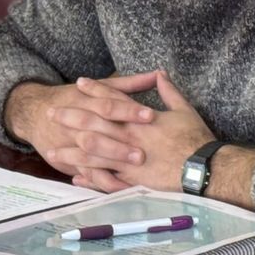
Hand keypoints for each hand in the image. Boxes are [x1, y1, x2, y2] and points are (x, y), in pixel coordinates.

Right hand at [4, 78, 154, 178]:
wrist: (34, 112)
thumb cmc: (73, 98)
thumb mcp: (99, 87)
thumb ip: (129, 83)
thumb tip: (158, 74)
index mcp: (86, 101)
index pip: (108, 105)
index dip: (128, 110)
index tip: (150, 116)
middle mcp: (77, 123)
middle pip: (99, 133)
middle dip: (120, 144)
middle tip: (143, 152)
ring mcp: (72, 143)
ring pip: (91, 156)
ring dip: (111, 164)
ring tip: (133, 171)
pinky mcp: (69, 160)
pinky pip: (87, 173)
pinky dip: (101, 181)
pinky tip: (120, 187)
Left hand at [59, 70, 216, 192]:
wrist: (204, 171)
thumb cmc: (197, 140)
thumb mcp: (185, 110)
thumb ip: (169, 92)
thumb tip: (160, 74)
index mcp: (140, 118)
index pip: (112, 98)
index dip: (95, 89)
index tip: (78, 83)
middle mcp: (128, 137)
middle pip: (93, 123)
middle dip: (70, 117)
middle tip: (50, 113)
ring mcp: (127, 160)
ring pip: (91, 153)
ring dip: (70, 150)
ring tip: (51, 150)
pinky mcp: (131, 181)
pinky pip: (104, 179)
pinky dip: (88, 178)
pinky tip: (74, 177)